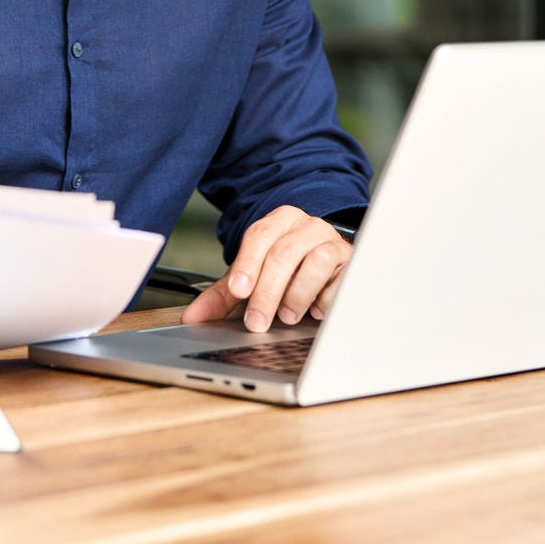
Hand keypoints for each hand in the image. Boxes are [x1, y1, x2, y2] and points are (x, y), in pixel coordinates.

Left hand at [180, 206, 352, 333]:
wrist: (329, 262)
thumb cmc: (288, 270)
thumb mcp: (254, 276)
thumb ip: (224, 294)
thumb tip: (192, 317)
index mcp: (280, 221)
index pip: (260, 236)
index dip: (247, 263)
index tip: (239, 291)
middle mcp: (307, 226)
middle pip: (284, 253)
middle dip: (267, 291)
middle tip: (256, 322)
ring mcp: (332, 243)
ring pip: (316, 261)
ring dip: (298, 293)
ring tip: (287, 316)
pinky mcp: (352, 264)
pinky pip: (343, 279)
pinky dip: (327, 297)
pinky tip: (317, 311)